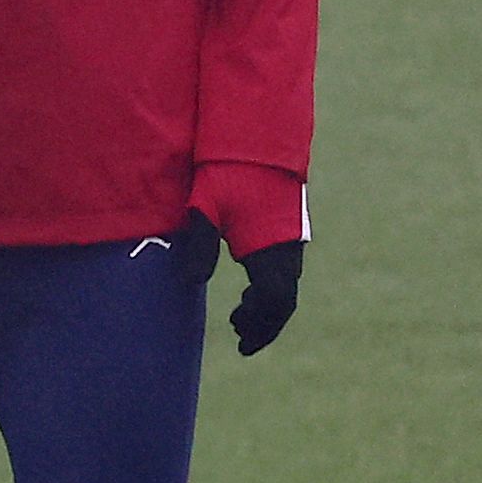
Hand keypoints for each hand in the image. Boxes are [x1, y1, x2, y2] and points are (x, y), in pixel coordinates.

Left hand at [186, 160, 306, 356]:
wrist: (258, 142)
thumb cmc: (228, 172)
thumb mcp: (206, 205)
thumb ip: (199, 243)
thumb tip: (191, 282)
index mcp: (269, 247)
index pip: (274, 300)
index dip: (259, 324)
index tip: (239, 338)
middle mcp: (287, 248)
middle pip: (284, 301)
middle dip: (265, 324)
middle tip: (241, 340)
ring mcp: (290, 241)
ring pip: (286, 287)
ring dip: (267, 308)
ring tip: (239, 320)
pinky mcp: (287, 233)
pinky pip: (285, 273)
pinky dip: (270, 290)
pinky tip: (249, 294)